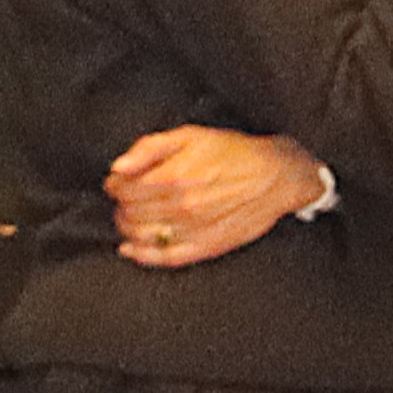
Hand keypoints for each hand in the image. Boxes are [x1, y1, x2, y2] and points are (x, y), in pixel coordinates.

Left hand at [105, 125, 325, 268]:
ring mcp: (192, 229)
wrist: (277, 176)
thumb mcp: (191, 136)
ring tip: (132, 217)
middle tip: (127, 197)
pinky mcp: (205, 247)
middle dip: (121, 204)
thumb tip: (119, 166)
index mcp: (174, 176)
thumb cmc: (236, 153)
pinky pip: (164, 257)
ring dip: (127, 227)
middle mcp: (180, 205)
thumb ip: (150, 147)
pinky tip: (131, 249)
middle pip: (129, 212)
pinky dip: (142, 256)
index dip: (114, 185)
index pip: (122, 188)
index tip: (117, 182)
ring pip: (140, 235)